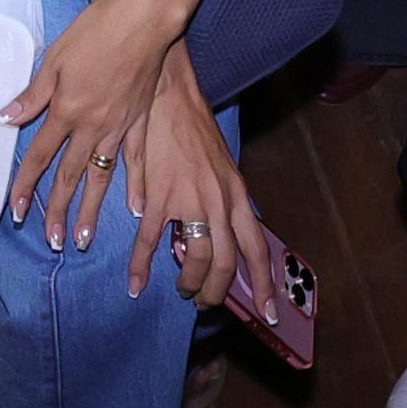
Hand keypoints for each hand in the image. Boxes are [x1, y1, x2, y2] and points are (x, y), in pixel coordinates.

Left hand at [3, 0, 175, 250]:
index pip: (40, 155)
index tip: (15, 211)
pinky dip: (136, 186)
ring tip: (83, 238)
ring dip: (90, 209)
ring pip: (101, 176)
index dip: (25, 184)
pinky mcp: (141, 120)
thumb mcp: (55, 59)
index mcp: (66, 110)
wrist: (142, 20)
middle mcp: (91, 126)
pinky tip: (136, 210)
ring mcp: (119, 126)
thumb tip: (6, 118)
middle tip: (52, 242)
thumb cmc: (94, 31)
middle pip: (69, 175)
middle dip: (58, 211)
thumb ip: (33, 94)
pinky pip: (137, 160)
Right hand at [123, 53, 263, 304]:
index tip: (270, 312)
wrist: (169, 94)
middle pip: (225, 263)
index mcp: (237, 195)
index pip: (257, 249)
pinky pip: (152, 241)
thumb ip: (223, 202)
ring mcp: (190, 199)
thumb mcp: (222, 166)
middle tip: (206, 304)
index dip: (264, 284)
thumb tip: (220, 236)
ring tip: (181, 289)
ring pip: (194, 258)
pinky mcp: (159, 194)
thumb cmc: (193, 127)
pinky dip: (142, 266)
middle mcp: (220, 201)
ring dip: (188, 282)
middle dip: (216, 291)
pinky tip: (136, 283)